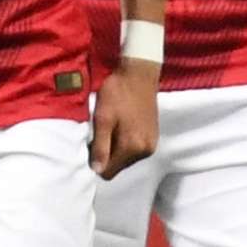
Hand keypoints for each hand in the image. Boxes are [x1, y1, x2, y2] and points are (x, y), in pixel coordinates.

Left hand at [91, 57, 158, 178]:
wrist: (139, 74)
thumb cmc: (117, 93)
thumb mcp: (102, 119)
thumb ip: (100, 147)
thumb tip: (97, 171)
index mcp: (132, 147)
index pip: (108, 172)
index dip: (96, 160)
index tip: (93, 141)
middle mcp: (145, 151)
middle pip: (118, 166)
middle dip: (107, 153)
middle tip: (103, 130)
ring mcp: (152, 144)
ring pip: (126, 158)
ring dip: (116, 146)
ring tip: (113, 125)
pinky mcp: (153, 137)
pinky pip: (134, 149)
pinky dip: (126, 141)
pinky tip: (123, 124)